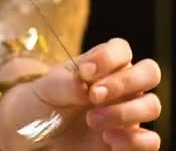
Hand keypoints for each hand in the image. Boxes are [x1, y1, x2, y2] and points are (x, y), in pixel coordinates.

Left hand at [31, 38, 160, 149]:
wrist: (39, 134)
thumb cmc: (45, 103)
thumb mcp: (46, 89)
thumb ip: (64, 83)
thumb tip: (83, 84)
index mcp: (102, 66)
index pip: (121, 49)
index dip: (109, 57)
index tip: (86, 72)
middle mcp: (122, 87)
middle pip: (149, 72)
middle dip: (124, 82)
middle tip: (94, 95)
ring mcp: (128, 114)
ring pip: (152, 106)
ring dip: (123, 113)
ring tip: (91, 120)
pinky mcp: (129, 141)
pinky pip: (151, 141)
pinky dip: (133, 140)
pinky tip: (107, 138)